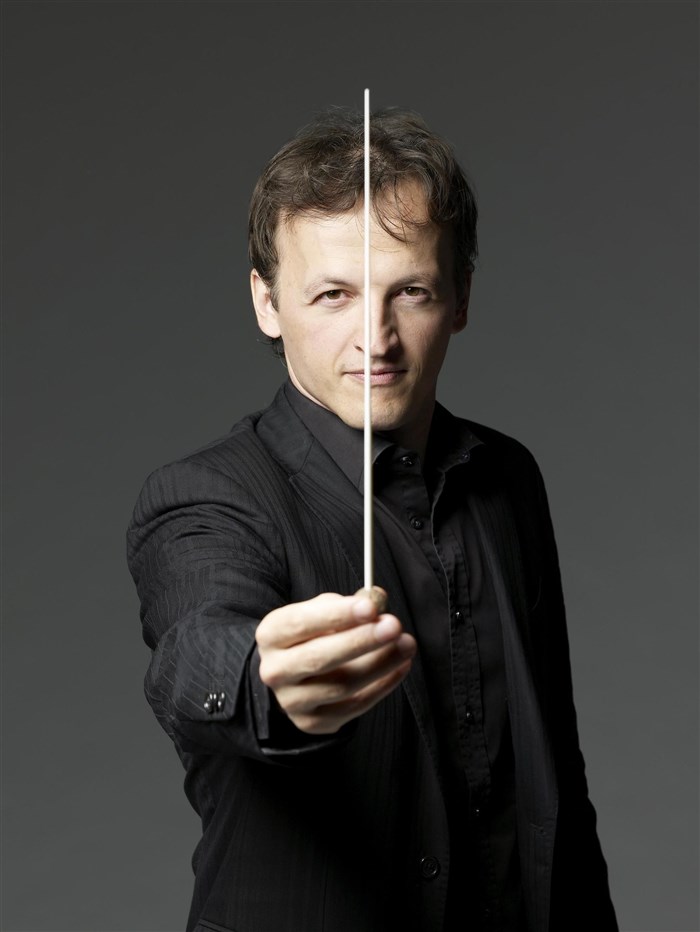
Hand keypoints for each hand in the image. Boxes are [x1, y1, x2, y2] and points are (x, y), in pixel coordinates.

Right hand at [255, 590, 415, 734]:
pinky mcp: (313, 722)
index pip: (301, 623)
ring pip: (342, 685)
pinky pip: (354, 706)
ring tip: (406, 644)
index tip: (370, 607)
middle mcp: (275, 670)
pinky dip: (383, 685)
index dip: (337, 615)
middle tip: (393, 626)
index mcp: (271, 635)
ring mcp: (292, 701)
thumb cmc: (312, 635)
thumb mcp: (319, 611)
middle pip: (319, 658)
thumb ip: (346, 604)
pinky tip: (399, 666)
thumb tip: (377, 600)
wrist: (294, 676)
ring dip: (380, 664)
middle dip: (361, 641)